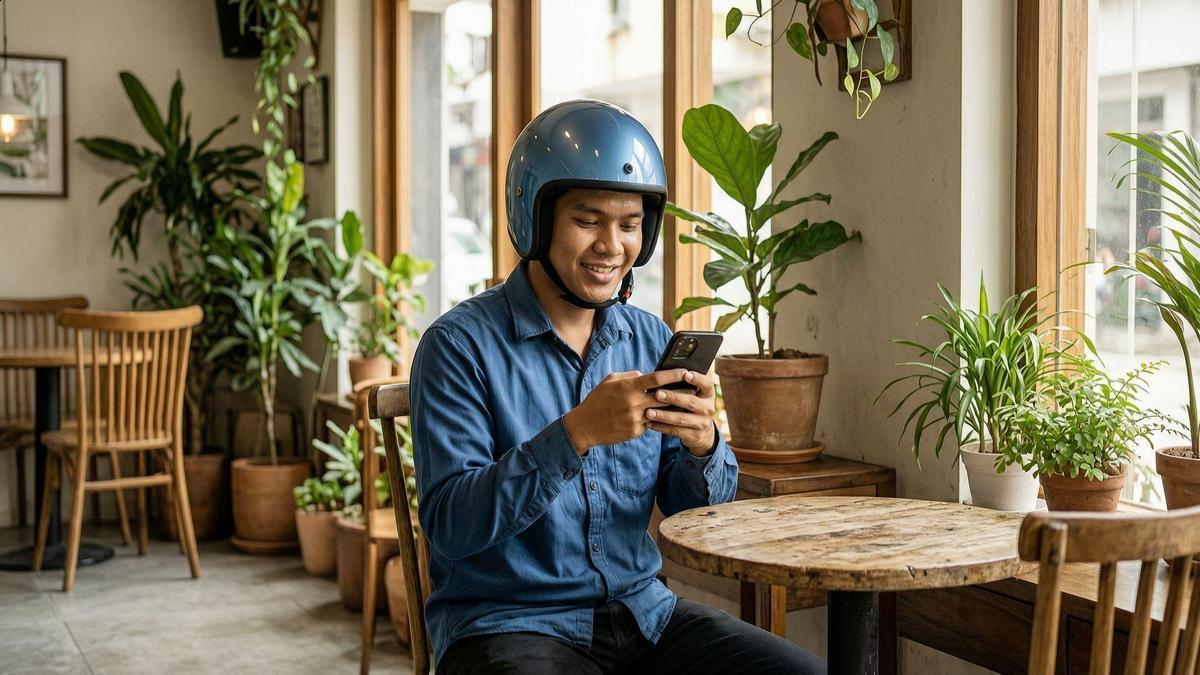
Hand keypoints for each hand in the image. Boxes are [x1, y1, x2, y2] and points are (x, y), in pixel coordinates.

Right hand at [563, 369, 685, 453]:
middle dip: (680, 393)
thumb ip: (629, 376)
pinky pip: (650, 424)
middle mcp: (633, 403)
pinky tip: (659, 417)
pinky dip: (653, 419)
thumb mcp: (609, 381)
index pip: (656, 378)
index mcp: (628, 387)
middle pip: (664, 397)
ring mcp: (635, 419)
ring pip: (660, 412)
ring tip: (683, 403)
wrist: (585, 426)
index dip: (673, 374)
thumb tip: (644, 374)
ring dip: (671, 408)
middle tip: (693, 388)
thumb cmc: (597, 400)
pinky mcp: (635, 432)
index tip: (686, 371)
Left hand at [645, 370, 718, 455]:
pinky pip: (676, 431)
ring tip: (649, 412)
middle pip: (691, 402)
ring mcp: (702, 423)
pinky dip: (662, 427)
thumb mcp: (693, 393)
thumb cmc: (690, 403)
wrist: (701, 431)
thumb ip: (684, 383)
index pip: (706, 383)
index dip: (697, 379)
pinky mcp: (694, 435)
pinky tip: (650, 423)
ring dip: (664, 415)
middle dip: (673, 397)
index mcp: (708, 393)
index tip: (685, 374)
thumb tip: (665, 370)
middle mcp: (708, 408)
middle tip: (657, 394)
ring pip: (681, 419)